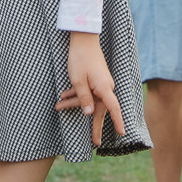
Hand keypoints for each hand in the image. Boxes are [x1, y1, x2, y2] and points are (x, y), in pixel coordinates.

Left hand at [55, 30, 122, 146]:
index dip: (118, 121)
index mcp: (104, 88)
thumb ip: (84, 98)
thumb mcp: (78, 81)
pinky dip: (76, 94)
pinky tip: (63, 96)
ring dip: (75, 103)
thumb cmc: (80, 59)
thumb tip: (89, 114)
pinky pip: (87, 92)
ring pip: (89, 99)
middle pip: (99, 109)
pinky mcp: (95, 79)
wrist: (82, 39)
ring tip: (59, 106)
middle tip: (94, 142)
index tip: (122, 133)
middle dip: (93, 124)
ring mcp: (101, 83)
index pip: (113, 108)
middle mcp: (105, 87)